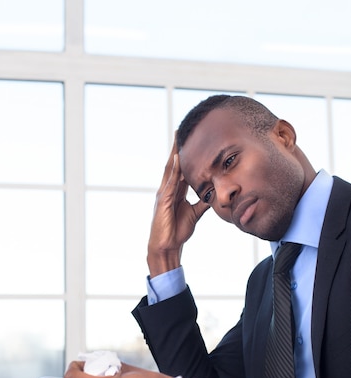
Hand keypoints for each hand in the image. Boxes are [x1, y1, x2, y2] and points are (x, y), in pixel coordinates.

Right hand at [148, 135, 209, 276]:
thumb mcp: (194, 213)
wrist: (167, 247)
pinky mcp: (163, 201)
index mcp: (174, 192)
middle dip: (177, 148)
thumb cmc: (177, 232)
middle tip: (181, 130)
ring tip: (178, 138)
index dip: (184, 154)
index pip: (180, 169)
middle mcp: (167, 189)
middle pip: (173, 164)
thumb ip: (202, 202)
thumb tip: (213, 194)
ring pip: (170, 169)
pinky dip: (174, 170)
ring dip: (174, 153)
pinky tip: (178, 158)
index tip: (189, 140)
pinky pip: (170, 182)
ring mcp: (164, 194)